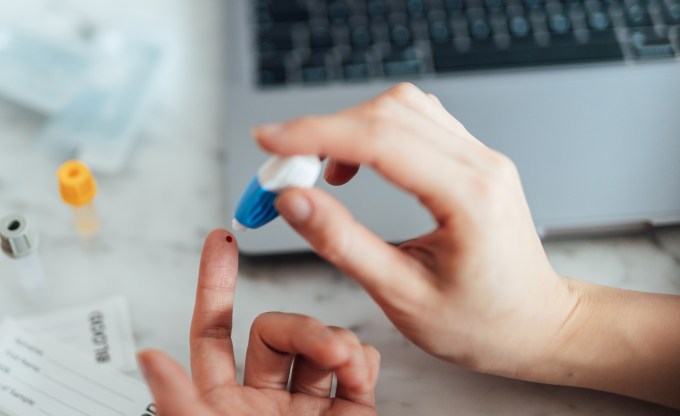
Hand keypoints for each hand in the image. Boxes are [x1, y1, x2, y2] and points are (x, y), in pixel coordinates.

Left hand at [137, 230, 379, 415]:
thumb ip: (183, 403)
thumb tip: (147, 355)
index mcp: (219, 406)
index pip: (212, 331)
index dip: (215, 283)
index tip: (221, 241)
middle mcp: (263, 403)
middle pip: (277, 333)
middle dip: (301, 326)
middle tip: (323, 345)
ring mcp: (307, 409)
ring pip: (318, 346)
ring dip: (334, 343)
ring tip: (346, 366)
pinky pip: (357, 370)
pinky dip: (363, 362)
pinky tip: (360, 373)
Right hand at [255, 83, 576, 380]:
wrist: (537, 324)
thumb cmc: (481, 323)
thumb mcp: (402, 296)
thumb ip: (342, 243)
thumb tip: (293, 200)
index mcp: (468, 198)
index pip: (381, 140)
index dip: (315, 134)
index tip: (268, 140)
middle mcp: (480, 164)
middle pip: (389, 112)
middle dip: (322, 131)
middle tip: (282, 169)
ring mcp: (481, 156)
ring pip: (402, 107)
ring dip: (348, 127)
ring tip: (318, 170)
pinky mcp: (473, 158)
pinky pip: (417, 121)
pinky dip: (373, 132)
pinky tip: (354, 165)